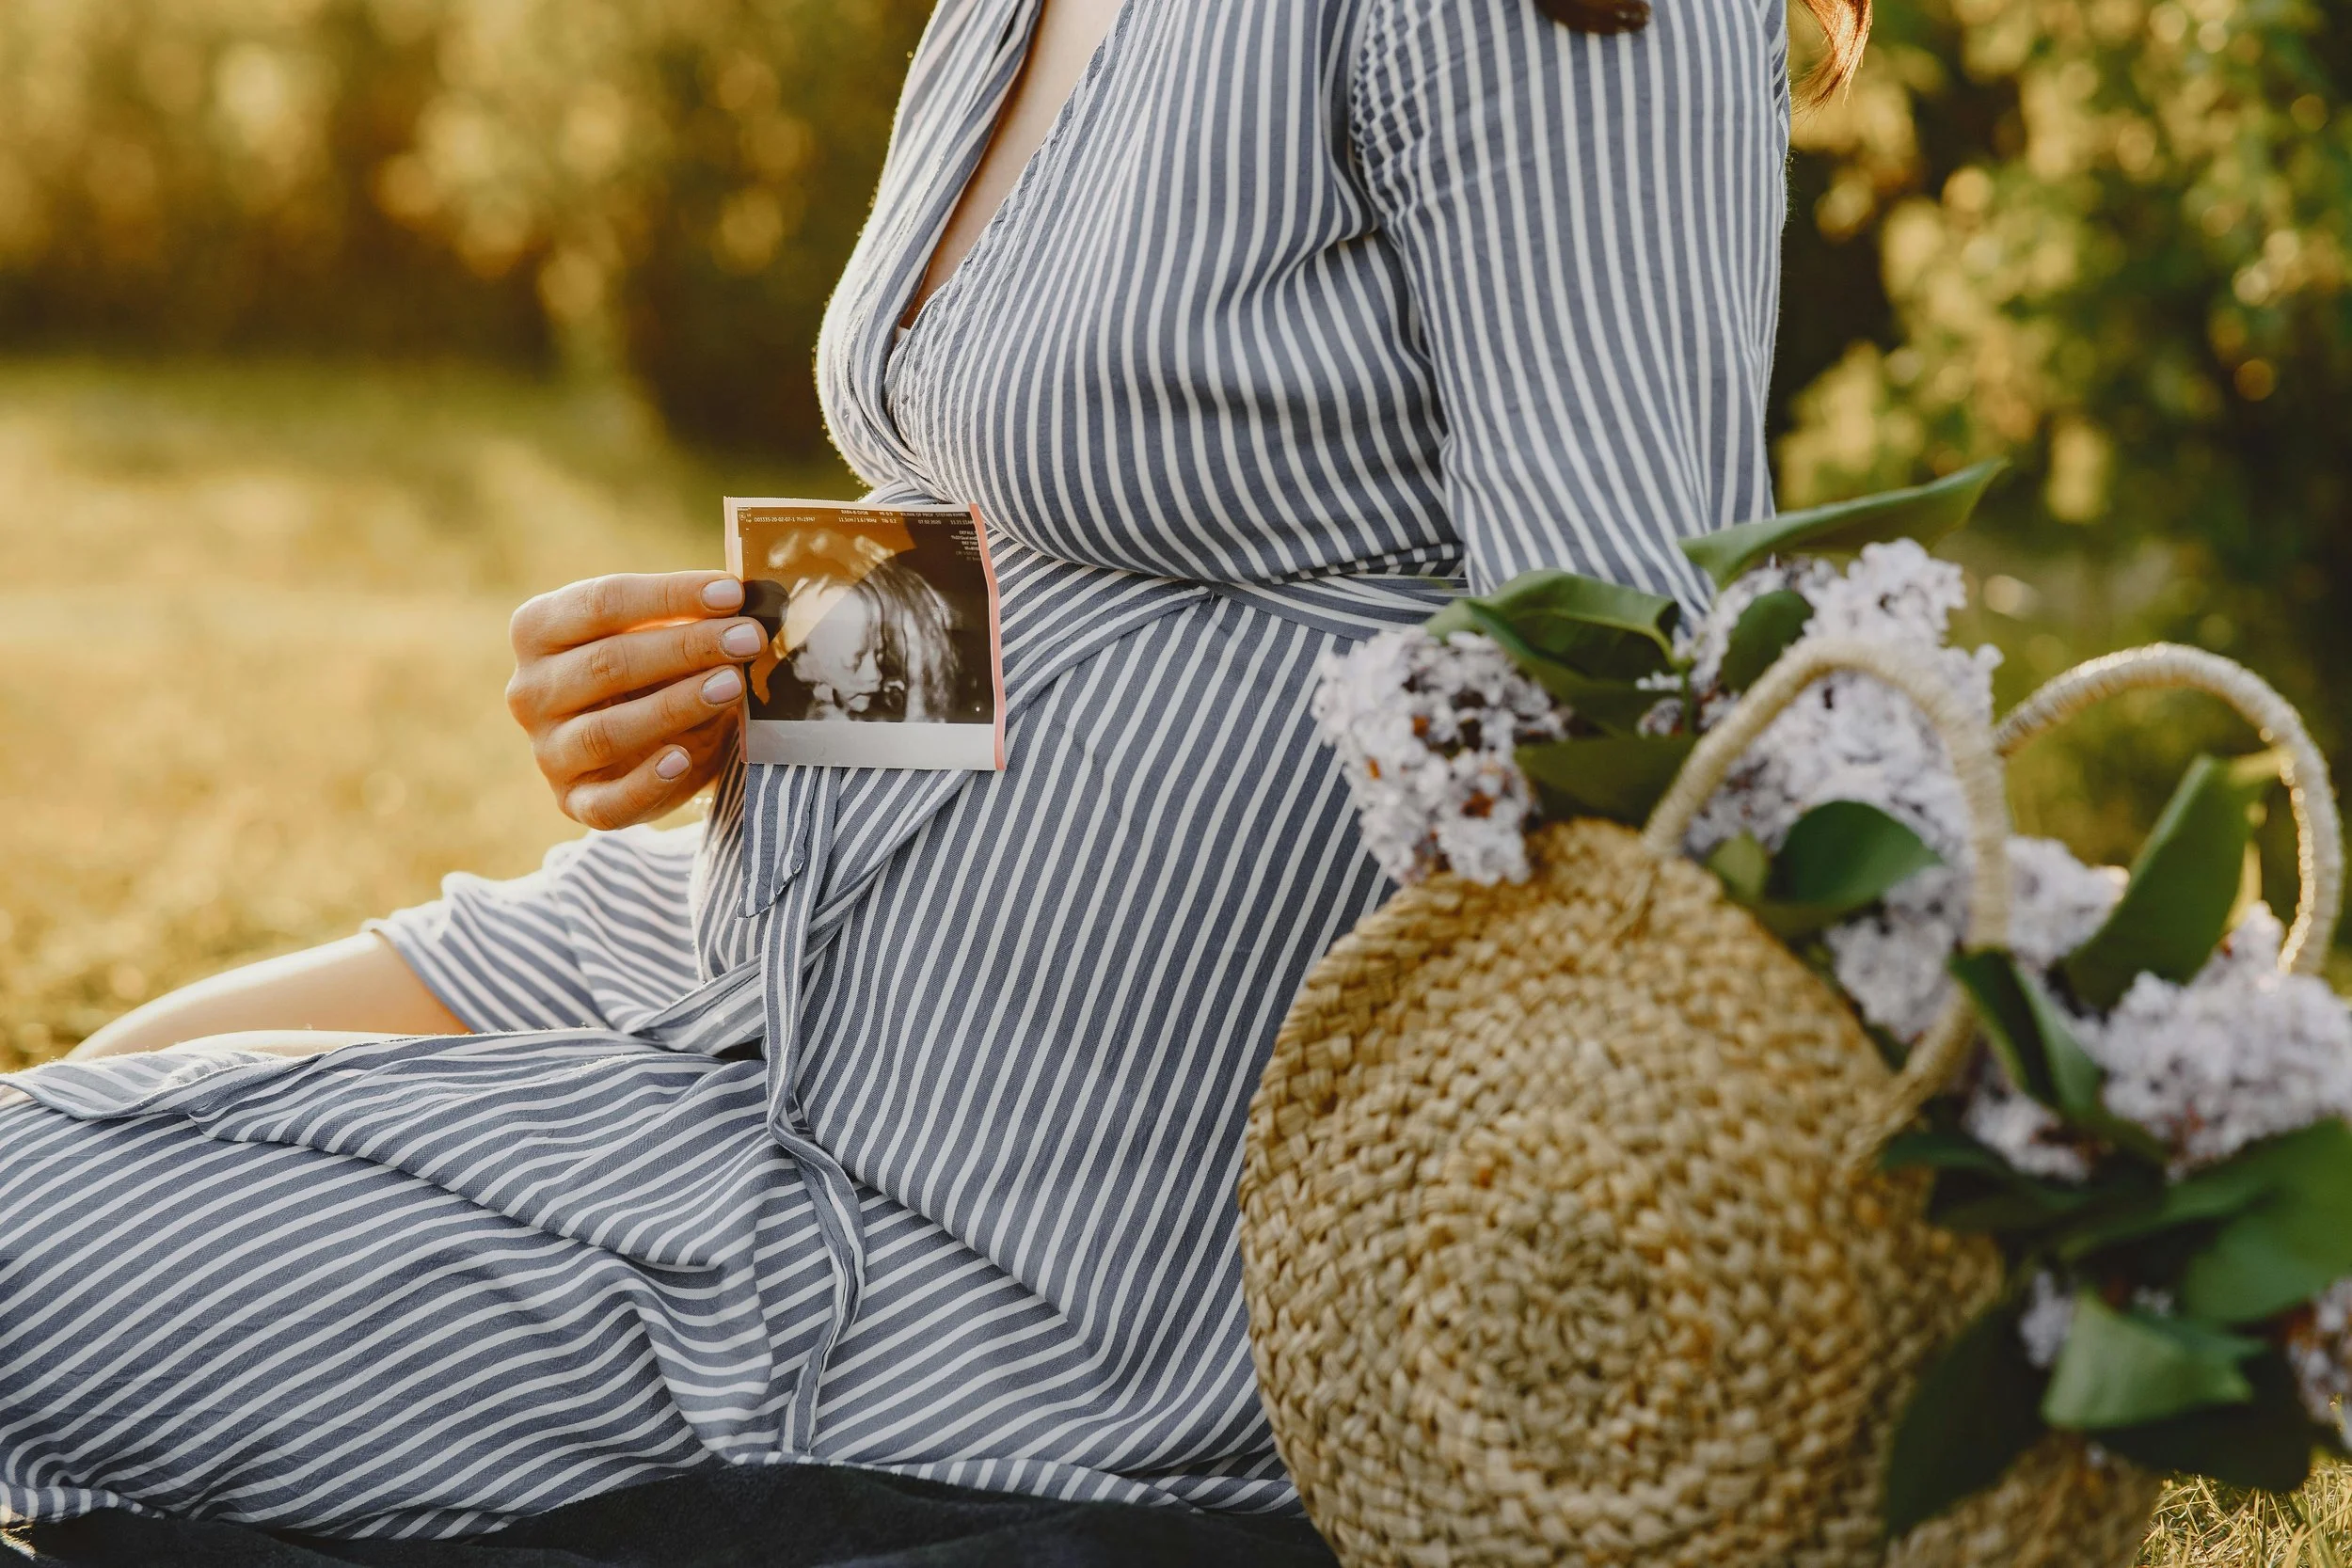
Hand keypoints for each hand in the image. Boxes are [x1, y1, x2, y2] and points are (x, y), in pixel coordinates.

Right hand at [507, 572, 759, 828]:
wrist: (647, 747)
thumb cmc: (656, 672)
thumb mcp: (663, 635)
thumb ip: (690, 615)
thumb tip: (742, 597)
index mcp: (538, 629)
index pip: (603, 603)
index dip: (671, 595)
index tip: (732, 594)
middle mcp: (529, 690)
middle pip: (608, 662)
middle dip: (687, 648)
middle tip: (748, 639)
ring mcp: (547, 750)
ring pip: (607, 731)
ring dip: (675, 706)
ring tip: (732, 686)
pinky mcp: (574, 801)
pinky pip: (606, 802)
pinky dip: (646, 783)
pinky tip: (683, 759)